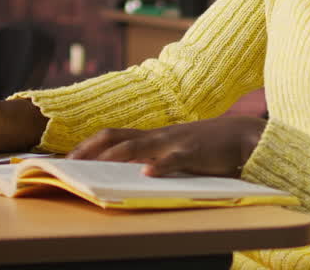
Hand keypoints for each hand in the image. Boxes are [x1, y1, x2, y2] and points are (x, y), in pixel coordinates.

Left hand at [68, 116, 267, 177]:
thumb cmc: (206, 147)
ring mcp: (174, 142)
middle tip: (70, 162)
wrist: (240, 136)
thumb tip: (130, 170)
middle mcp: (158, 136)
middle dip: (91, 148)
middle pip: (117, 136)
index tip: (69, 156)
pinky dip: (159, 166)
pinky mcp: (193, 152)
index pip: (113, 135)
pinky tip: (147, 174)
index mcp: (152, 136)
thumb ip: (153, 156)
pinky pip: (173, 159)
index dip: (89, 144)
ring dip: (115, 155)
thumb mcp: (174, 150)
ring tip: (96, 165)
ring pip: (139, 146)